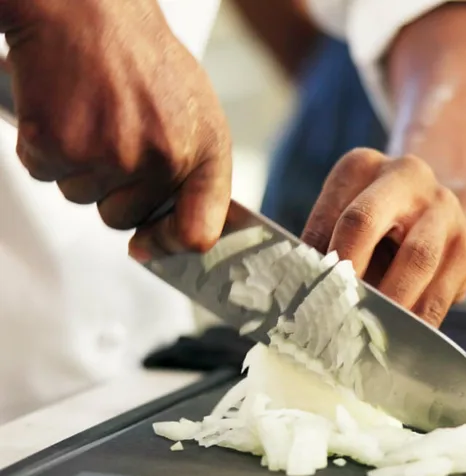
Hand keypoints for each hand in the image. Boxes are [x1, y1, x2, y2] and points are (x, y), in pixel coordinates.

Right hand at [2, 0, 231, 257]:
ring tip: (92, 112)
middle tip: (112, 133)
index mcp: (204, 151)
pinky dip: (46, 148)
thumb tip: (169, 238)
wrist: (88, 5)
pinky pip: (45, 174)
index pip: (199, 231)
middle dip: (112, 188)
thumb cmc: (140, 58)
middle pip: (123, 218)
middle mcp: (162, 159)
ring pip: (82, 198)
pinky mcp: (58, 145)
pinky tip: (64, 109)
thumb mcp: (194, 113)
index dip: (171, 246)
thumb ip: (192, 174)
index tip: (150, 242)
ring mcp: (110, 154)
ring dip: (79, 165)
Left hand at [301, 149, 465, 326]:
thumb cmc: (376, 218)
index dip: (318, 256)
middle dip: (345, 268)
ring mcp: (443, 209)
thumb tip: (297, 289)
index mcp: (362, 166)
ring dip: (387, 301)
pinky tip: (401, 338)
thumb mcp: (345, 212)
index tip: (307, 292)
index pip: (329, 212)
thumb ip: (323, 244)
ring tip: (365, 331)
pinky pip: (442, 291)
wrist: (435, 205)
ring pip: (415, 258)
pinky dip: (419, 319)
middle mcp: (405, 176)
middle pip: (365, 220)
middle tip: (332, 308)